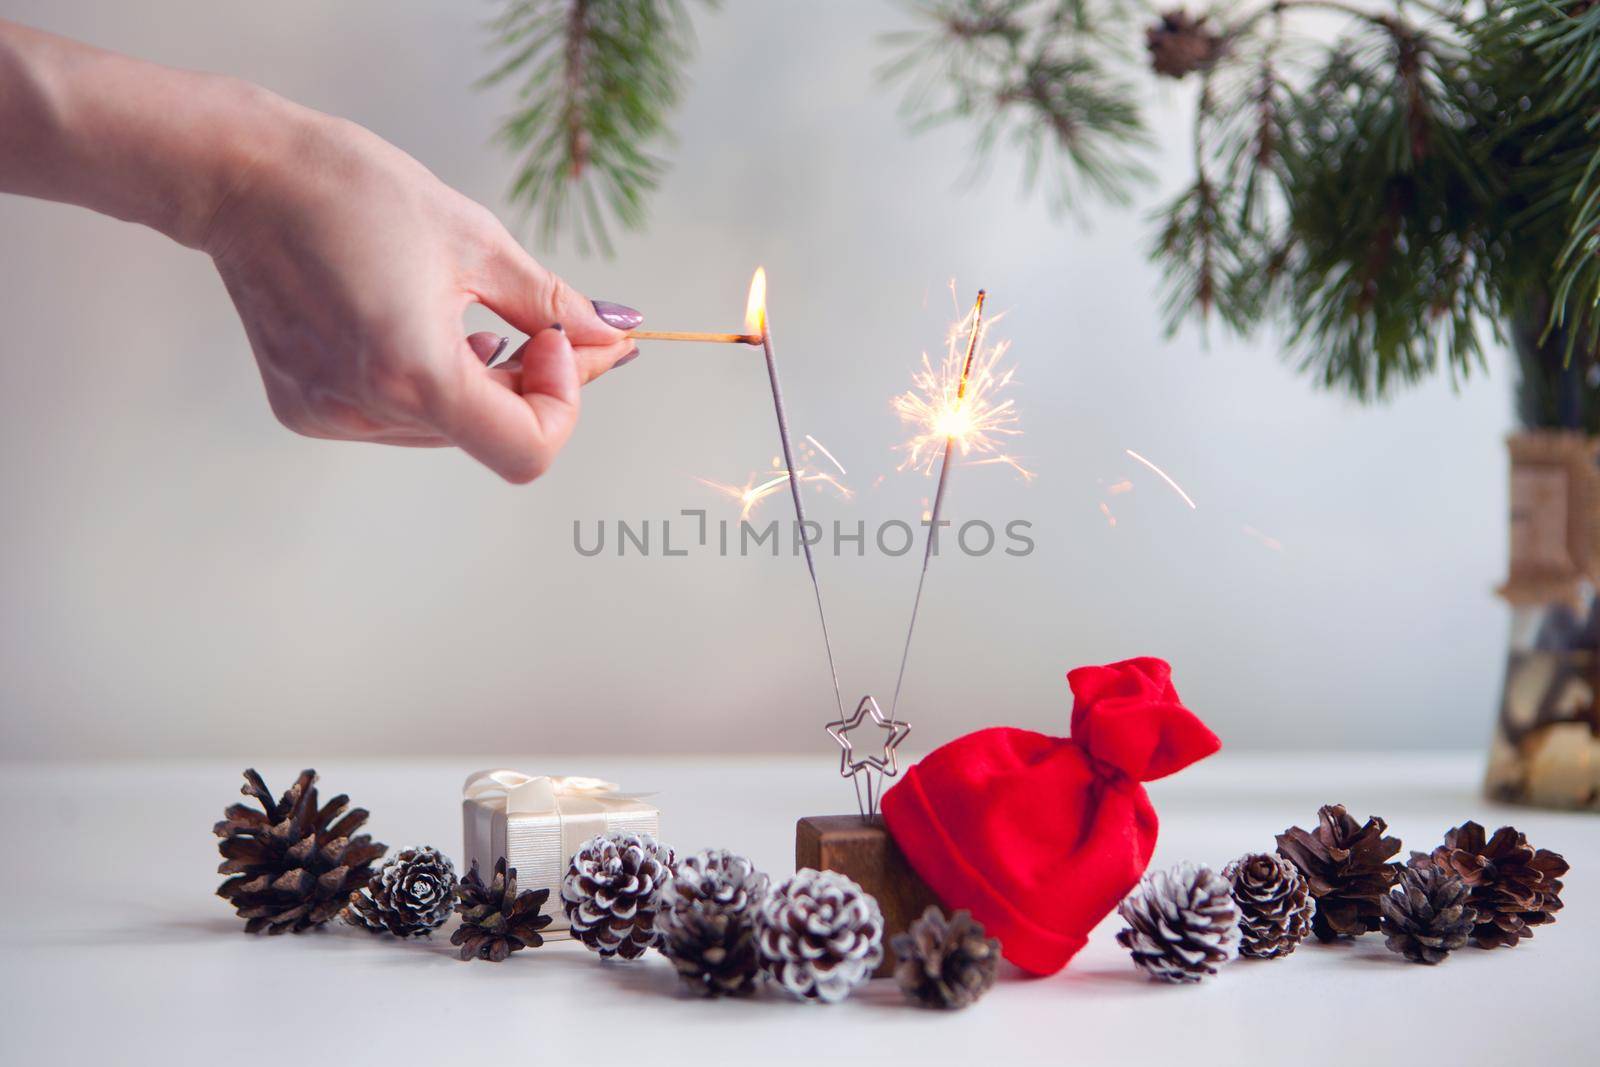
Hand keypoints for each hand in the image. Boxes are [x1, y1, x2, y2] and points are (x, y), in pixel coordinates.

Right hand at [202, 100, 640, 482]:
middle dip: (539, 385)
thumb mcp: (476, 241)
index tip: (558, 338)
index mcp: (411, 374)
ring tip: (494, 322)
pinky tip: (434, 331)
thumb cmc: (353, 192)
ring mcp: (330, 416)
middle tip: (565, 331)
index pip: (527, 450)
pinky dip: (436, 385)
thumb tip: (611, 333)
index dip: (564, 401)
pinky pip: (400, 417)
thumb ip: (550, 303)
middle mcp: (365, 411)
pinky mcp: (307, 407)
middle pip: (490, 435)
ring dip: (490, 385)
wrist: (242, 176)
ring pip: (449, 429)